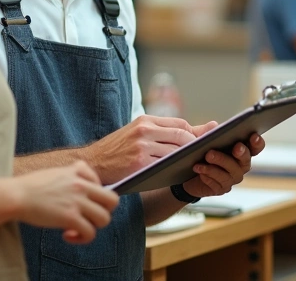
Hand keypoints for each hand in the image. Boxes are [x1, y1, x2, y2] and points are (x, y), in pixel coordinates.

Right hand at [14, 161, 119, 244]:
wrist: (15, 195)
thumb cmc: (29, 186)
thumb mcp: (54, 172)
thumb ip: (70, 175)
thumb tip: (80, 185)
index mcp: (77, 171)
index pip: (101, 183)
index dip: (95, 197)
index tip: (82, 203)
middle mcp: (81, 185)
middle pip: (112, 200)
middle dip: (103, 211)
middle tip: (88, 217)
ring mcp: (77, 201)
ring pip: (104, 218)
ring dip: (93, 226)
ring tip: (77, 228)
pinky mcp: (70, 217)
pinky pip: (90, 232)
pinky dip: (82, 238)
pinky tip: (67, 236)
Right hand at [82, 116, 208, 183]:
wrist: (93, 163)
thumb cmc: (117, 150)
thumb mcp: (137, 133)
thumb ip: (164, 131)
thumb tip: (202, 128)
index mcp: (144, 121)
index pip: (180, 124)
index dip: (193, 134)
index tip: (197, 145)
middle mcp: (144, 130)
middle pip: (181, 135)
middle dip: (193, 147)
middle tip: (196, 158)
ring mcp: (142, 147)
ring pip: (175, 152)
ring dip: (184, 160)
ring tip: (186, 167)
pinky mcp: (139, 163)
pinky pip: (165, 166)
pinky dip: (173, 170)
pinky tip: (174, 175)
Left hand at [182, 132, 264, 198]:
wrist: (182, 170)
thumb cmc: (196, 150)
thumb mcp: (199, 136)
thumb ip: (207, 130)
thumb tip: (214, 126)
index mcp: (239, 150)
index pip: (254, 147)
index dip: (257, 143)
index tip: (254, 136)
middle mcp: (238, 166)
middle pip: (246, 161)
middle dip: (242, 153)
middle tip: (236, 147)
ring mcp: (230, 179)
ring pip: (230, 173)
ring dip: (219, 163)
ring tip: (207, 156)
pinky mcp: (219, 189)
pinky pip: (217, 184)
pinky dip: (208, 176)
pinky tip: (199, 169)